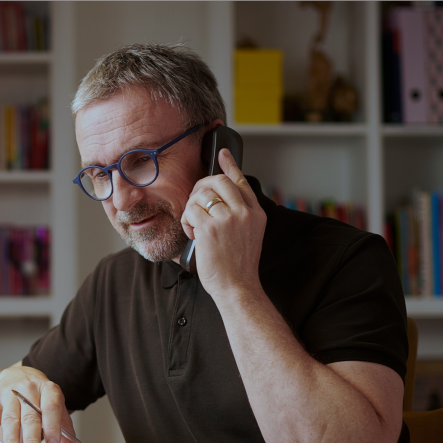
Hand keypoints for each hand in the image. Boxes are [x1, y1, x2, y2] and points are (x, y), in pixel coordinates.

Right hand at [0, 365, 82, 442]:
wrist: (18, 375)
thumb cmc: (40, 398)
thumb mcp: (57, 410)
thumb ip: (67, 435)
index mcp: (48, 389)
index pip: (51, 406)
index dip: (52, 425)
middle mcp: (28, 388)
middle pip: (30, 416)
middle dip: (30, 438)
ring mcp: (9, 393)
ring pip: (9, 418)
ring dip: (10, 440)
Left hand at [180, 149, 266, 299]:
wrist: (237, 287)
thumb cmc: (239, 265)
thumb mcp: (250, 235)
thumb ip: (240, 215)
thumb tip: (218, 198)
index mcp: (256, 213)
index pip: (241, 181)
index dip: (230, 165)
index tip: (222, 154)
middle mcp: (244, 212)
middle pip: (218, 182)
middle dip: (200, 188)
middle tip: (194, 203)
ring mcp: (228, 219)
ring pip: (200, 196)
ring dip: (191, 210)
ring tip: (195, 227)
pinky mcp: (210, 228)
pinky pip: (190, 212)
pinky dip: (186, 223)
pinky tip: (193, 235)